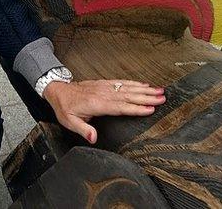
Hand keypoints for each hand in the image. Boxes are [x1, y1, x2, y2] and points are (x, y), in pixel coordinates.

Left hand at [43, 80, 165, 143]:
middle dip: (147, 97)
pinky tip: (145, 85)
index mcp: (97, 104)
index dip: (136, 108)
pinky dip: (135, 83)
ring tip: (159, 91)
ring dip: (144, 89)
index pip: (120, 107)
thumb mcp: (69, 122)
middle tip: (162, 98)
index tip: (150, 109)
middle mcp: (103, 94)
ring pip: (128, 88)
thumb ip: (83, 130)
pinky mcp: (105, 84)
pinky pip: (122, 82)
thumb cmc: (65, 107)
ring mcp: (105, 87)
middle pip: (128, 96)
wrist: (59, 90)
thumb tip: (93, 138)